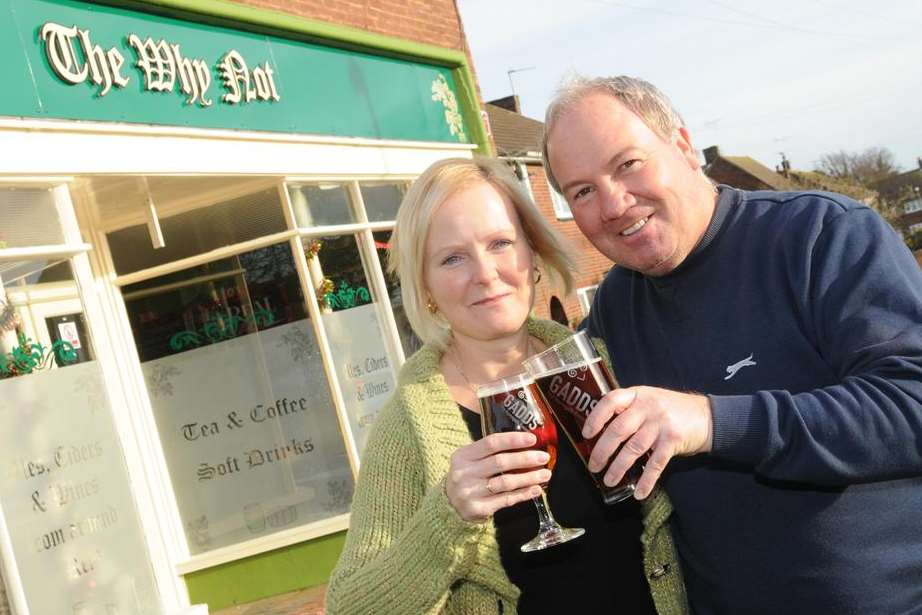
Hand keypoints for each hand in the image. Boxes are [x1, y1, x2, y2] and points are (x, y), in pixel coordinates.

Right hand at [445, 432, 550, 521]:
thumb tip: (526, 445)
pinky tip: (535, 489)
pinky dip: (523, 494)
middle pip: (500, 462)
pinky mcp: (478, 509)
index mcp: (463, 456)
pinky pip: (506, 500)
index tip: (532, 439)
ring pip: (505, 482)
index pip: (491, 443)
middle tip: (543, 457)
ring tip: (545, 474)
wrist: (449, 506)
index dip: (513, 440)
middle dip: (525, 459)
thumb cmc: (467, 477)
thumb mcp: (470, 461)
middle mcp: (464, 473)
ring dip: (528, 478)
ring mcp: (470, 492)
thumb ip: (491, 452)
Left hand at [583, 386, 712, 499]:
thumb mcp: (649, 400)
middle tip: (593, 465)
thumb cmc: (672, 410)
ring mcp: (661, 423)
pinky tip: (639, 492)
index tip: (586, 434)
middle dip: (602, 450)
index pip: (611, 401)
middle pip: (618, 430)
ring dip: (619, 467)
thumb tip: (601, 430)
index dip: (596, 417)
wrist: (709, 416)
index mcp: (638, 395)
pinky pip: (655, 464)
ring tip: (609, 480)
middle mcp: (647, 407)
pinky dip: (646, 480)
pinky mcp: (673, 441)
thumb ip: (629, 409)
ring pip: (633, 449)